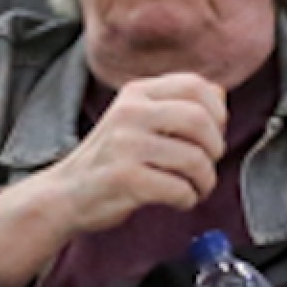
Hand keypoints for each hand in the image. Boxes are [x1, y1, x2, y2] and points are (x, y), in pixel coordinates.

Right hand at [38, 72, 227, 236]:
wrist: (66, 194)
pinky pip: (178, 188)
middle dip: (215, 149)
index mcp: (137, 93)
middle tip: (206, 167)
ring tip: (195, 189)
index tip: (212, 135)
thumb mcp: (137, 120)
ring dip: (205, 181)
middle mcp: (130, 112)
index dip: (218, 112)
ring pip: (194, 159)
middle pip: (200, 120)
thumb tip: (220, 95)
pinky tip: (179, 201)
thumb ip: (176, 105)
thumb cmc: (109, 160)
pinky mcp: (126, 178)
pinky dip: (188, 199)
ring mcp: (126, 145)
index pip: (197, 85)